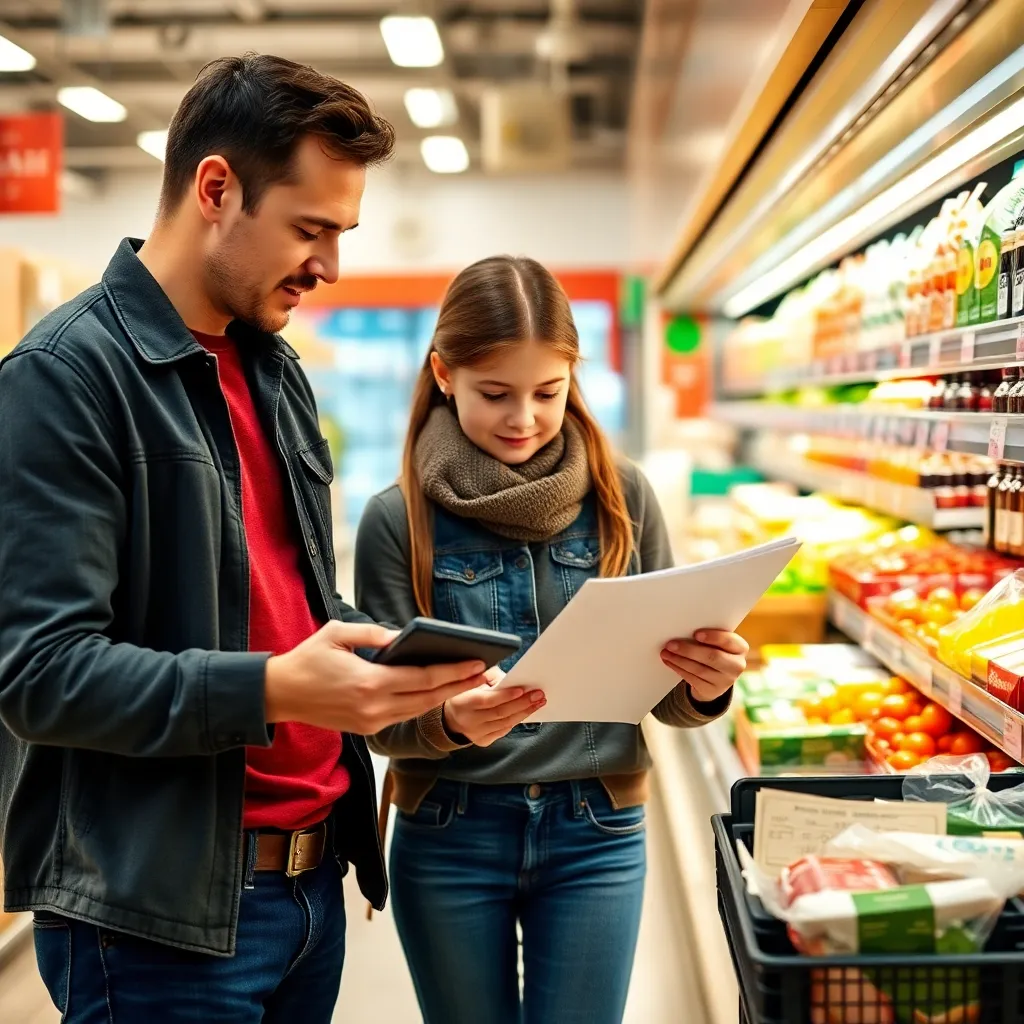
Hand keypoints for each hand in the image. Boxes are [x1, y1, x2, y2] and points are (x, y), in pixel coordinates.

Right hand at [265, 621, 487, 733]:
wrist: (279, 695)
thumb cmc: (308, 658)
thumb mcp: (338, 634)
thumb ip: (374, 633)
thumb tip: (405, 635)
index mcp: (370, 682)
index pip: (423, 678)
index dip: (453, 671)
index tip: (477, 662)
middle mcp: (374, 707)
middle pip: (428, 697)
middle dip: (459, 685)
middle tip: (486, 673)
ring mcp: (371, 722)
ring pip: (419, 710)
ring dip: (446, 696)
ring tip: (470, 682)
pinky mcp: (367, 728)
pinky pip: (404, 715)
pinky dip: (425, 703)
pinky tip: (441, 691)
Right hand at [444, 668, 545, 746]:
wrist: (452, 716)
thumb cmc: (466, 692)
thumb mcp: (473, 680)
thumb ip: (491, 678)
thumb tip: (513, 679)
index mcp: (463, 702)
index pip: (487, 700)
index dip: (505, 695)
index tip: (522, 689)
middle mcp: (468, 720)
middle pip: (500, 713)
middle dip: (522, 703)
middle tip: (538, 695)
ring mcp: (476, 733)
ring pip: (505, 724)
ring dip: (524, 713)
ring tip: (538, 703)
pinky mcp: (483, 741)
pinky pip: (503, 731)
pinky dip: (516, 721)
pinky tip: (526, 713)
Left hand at [660, 629, 747, 703]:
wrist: (716, 677)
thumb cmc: (714, 650)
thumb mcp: (716, 643)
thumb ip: (707, 636)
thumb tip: (683, 630)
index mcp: (740, 648)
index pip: (729, 641)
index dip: (713, 637)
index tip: (695, 634)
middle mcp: (736, 665)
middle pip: (712, 657)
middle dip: (689, 650)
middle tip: (670, 644)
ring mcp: (726, 681)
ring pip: (699, 669)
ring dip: (679, 660)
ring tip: (665, 653)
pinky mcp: (712, 691)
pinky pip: (693, 679)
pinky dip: (678, 669)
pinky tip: (669, 662)